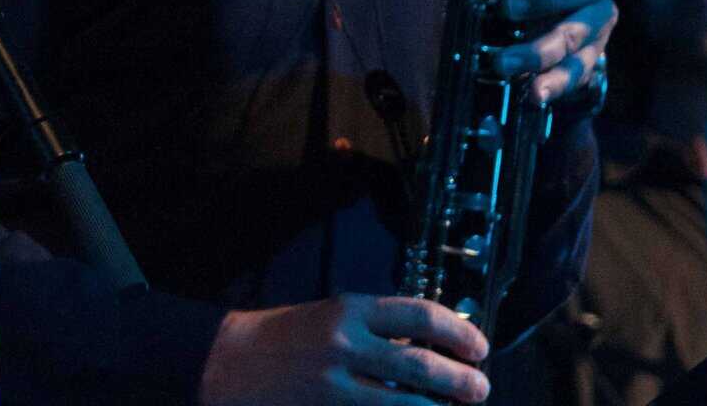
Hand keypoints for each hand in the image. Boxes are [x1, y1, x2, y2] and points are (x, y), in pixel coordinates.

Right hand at [199, 294, 490, 403]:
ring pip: (407, 403)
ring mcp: (335, 384)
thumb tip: (433, 346)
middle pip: (422, 363)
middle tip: (480, 388)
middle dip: (462, 381)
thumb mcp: (329, 317)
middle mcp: (344, 343)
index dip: (459, 332)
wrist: (226, 363)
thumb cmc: (283, 339)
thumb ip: (376, 329)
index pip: (420, 313)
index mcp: (348, 310)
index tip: (478, 347)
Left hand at [490, 0, 617, 105]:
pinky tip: (534, 94)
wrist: (558, 14)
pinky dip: (555, 83)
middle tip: (503, 8)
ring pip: (576, 34)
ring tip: (504, 63)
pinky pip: (579, 70)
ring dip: (539, 51)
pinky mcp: (596, 52)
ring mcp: (598, 18)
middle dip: (539, 0)